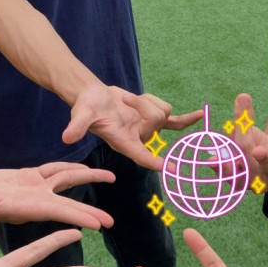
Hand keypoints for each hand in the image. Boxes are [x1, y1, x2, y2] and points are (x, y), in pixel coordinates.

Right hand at [0, 163, 115, 231]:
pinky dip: (69, 167)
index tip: (98, 225)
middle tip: (112, 222)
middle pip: (68, 204)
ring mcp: (35, 188)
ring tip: (111, 178)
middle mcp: (35, 200)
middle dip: (90, 212)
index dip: (78, 217)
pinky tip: (84, 166)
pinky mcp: (30, 177)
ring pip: (67, 180)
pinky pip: (55, 170)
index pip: (58, 212)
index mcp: (26, 208)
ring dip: (88, 178)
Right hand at [62, 84, 202, 169]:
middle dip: (144, 105)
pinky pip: (175, 122)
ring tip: (129, 100)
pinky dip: (188, 120)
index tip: (172, 169)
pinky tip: (200, 115)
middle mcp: (140, 139)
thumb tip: (66, 137)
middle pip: (157, 121)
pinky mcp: (154, 119)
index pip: (142, 156)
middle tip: (124, 100)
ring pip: (165, 112)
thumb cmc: (86, 106)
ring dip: (148, 100)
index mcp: (124, 143)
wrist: (94, 97)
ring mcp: (150, 130)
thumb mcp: (80, 113)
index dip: (156, 162)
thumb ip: (76, 126)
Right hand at [232, 94, 267, 212]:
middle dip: (240, 153)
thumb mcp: (247, 132)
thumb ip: (244, 117)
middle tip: (232, 142)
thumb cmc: (257, 143)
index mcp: (237, 173)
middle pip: (246, 165)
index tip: (213, 158)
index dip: (221, 162)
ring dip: (264, 159)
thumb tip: (242, 97)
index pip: (228, 166)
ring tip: (258, 150)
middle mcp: (254, 181)